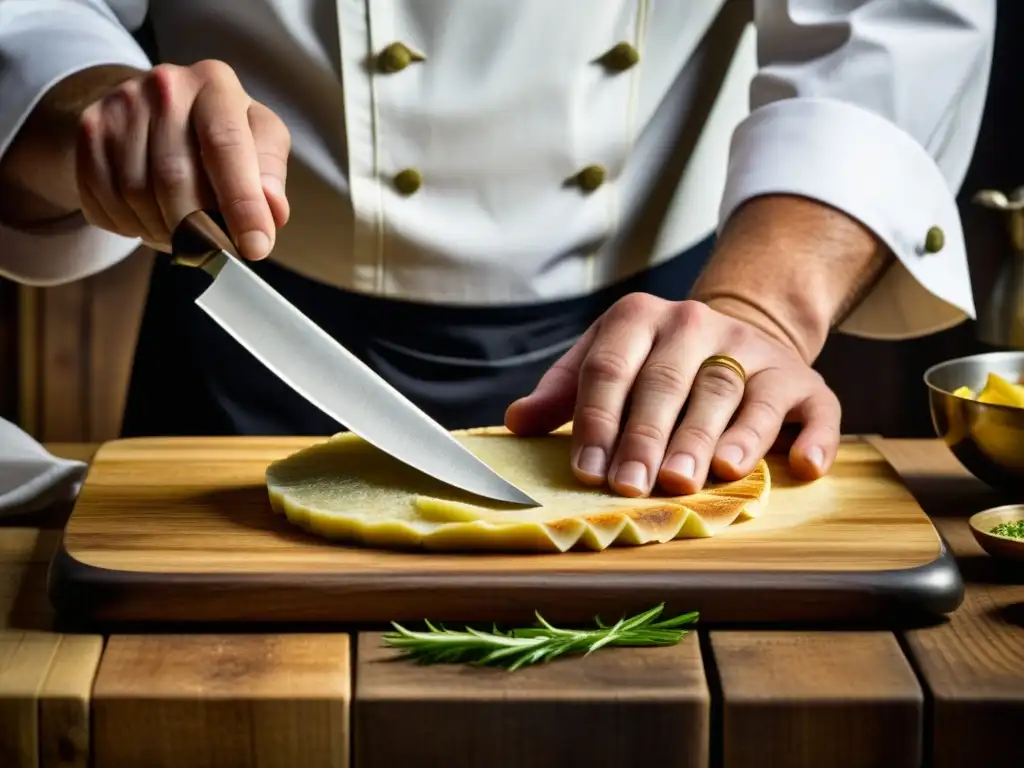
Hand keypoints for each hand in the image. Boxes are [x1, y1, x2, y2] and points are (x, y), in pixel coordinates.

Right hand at [75, 60, 289, 258]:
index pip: (226, 147)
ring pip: (136, 194)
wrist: (153, 107)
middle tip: (215, 251)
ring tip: (183, 233)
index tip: (254, 248)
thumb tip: (272, 210)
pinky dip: (131, 225)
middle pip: (175, 177)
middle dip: (198, 229)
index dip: (241, 204)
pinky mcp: (90, 131)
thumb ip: (270, 173)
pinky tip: (149, 220)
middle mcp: (165, 86)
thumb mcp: (259, 139)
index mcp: (215, 85)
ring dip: (163, 231)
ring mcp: (120, 106)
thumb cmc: (220, 132)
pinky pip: (105, 198)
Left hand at [504, 294, 840, 496]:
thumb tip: (517, 423)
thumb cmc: (656, 363)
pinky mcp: (802, 379)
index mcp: (641, 318)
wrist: (738, 332)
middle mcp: (699, 325)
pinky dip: (812, 437)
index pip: (612, 367)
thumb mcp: (605, 362)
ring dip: (714, 438)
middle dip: (649, 438)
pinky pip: (813, 407)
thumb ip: (563, 393)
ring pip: (732, 393)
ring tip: (697, 476)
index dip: (598, 419)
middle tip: (634, 485)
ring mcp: (754, 351)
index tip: (587, 469)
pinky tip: (804, 465)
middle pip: (670, 383)